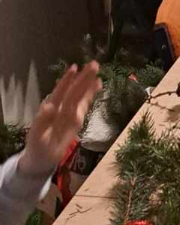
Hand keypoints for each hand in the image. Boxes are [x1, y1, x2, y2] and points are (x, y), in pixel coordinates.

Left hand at [20, 63, 101, 177]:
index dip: (66, 81)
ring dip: (88, 83)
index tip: (74, 68)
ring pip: (80, 96)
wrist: (42, 159)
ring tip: (97, 71)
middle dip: (83, 78)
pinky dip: (91, 94)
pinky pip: (85, 104)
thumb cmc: (37, 146)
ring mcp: (70, 113)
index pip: (60, 93)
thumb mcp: (36, 136)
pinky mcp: (77, 119)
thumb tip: (49, 105)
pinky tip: (98, 85)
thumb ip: (41, 121)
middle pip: (74, 91)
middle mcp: (61, 108)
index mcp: (51, 110)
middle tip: (94, 64)